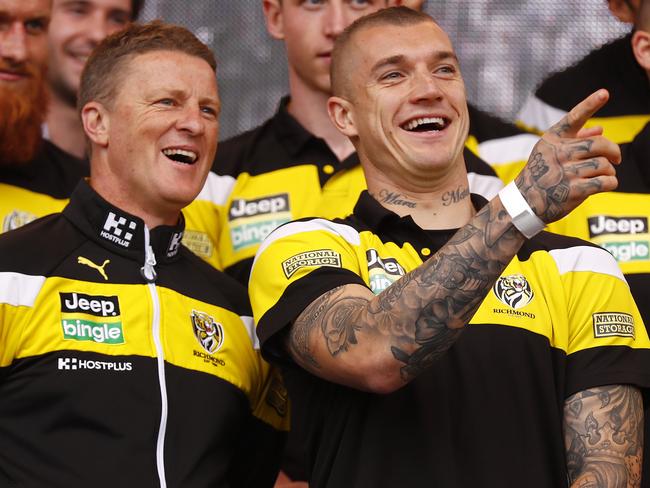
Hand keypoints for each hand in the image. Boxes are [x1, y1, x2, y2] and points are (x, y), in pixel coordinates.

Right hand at [515, 89, 620, 223]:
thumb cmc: (542, 173)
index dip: (590, 104)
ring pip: (604, 165)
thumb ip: (575, 140)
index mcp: (552, 139)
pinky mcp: (572, 192)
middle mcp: (557, 153)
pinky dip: (611, 182)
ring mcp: (564, 173)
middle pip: (599, 144)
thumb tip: (600, 129)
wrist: (525, 202)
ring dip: (609, 170)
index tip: (604, 93)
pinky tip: (606, 183)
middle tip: (616, 158)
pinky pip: (605, 182)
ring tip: (604, 174)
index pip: (573, 118)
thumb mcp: (551, 153)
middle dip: (613, 151)